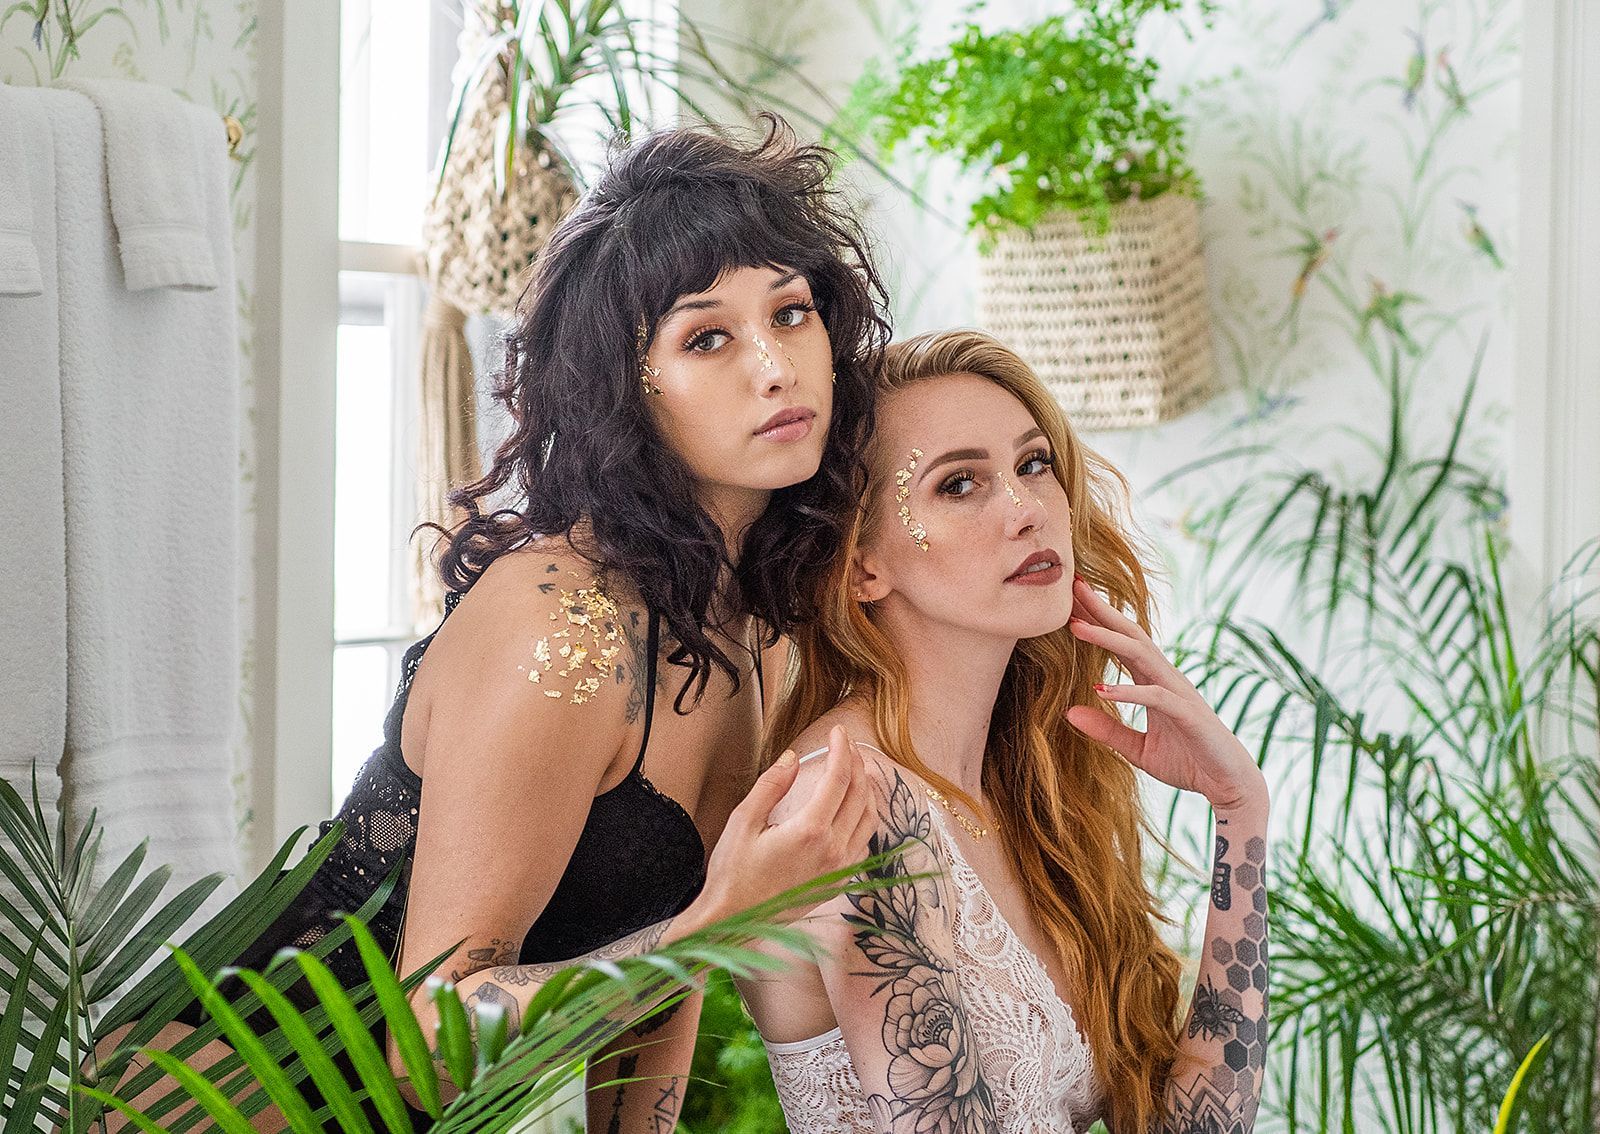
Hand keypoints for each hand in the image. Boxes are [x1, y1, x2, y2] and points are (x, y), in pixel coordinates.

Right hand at [690, 725, 875, 925]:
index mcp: (810, 831)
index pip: (839, 777)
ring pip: (869, 818)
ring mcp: (839, 868)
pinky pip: (864, 843)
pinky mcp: (838, 882)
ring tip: (858, 770)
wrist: (735, 920)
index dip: (841, 749)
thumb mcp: (744, 820)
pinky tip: (855, 808)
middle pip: (860, 794)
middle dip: (857, 763)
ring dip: (867, 789)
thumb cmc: (733, 873)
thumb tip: (793, 758)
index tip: (838, 731)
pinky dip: (865, 818)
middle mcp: (833, 850)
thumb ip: (772, 785)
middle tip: (847, 745)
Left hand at [1063, 576, 1266, 812]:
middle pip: (1131, 636)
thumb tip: (1068, 713)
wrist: (1229, 784)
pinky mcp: (1189, 714)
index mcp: (1154, 682)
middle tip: (1073, 586)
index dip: (1098, 620)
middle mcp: (1166, 679)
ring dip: (1108, 639)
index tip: (1070, 600)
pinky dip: (1129, 691)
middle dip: (1102, 610)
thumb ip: (1107, 730)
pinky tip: (1101, 689)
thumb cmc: (1188, 761)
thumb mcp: (1138, 749)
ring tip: (1076, 627)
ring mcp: (1179, 693)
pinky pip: (1156, 696)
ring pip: (1141, 655)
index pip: (1122, 643)